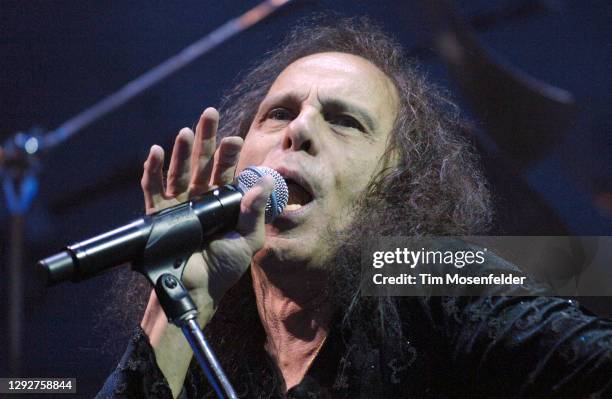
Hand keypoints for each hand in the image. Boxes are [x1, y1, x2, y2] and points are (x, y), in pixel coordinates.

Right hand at [140, 107, 271, 303]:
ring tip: (186, 132)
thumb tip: (265, 182)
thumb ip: (256, 213)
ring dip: (182, 152)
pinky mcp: (159, 216)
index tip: (234, 138)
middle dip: (206, 139)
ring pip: (179, 172)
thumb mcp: (249, 240)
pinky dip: (152, 171)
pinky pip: (153, 190)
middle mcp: (200, 199)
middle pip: (202, 164)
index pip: (225, 172)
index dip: (228, 155)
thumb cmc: (225, 267)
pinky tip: (155, 152)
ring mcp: (178, 205)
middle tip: (209, 114)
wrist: (198, 290)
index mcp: (222, 202)